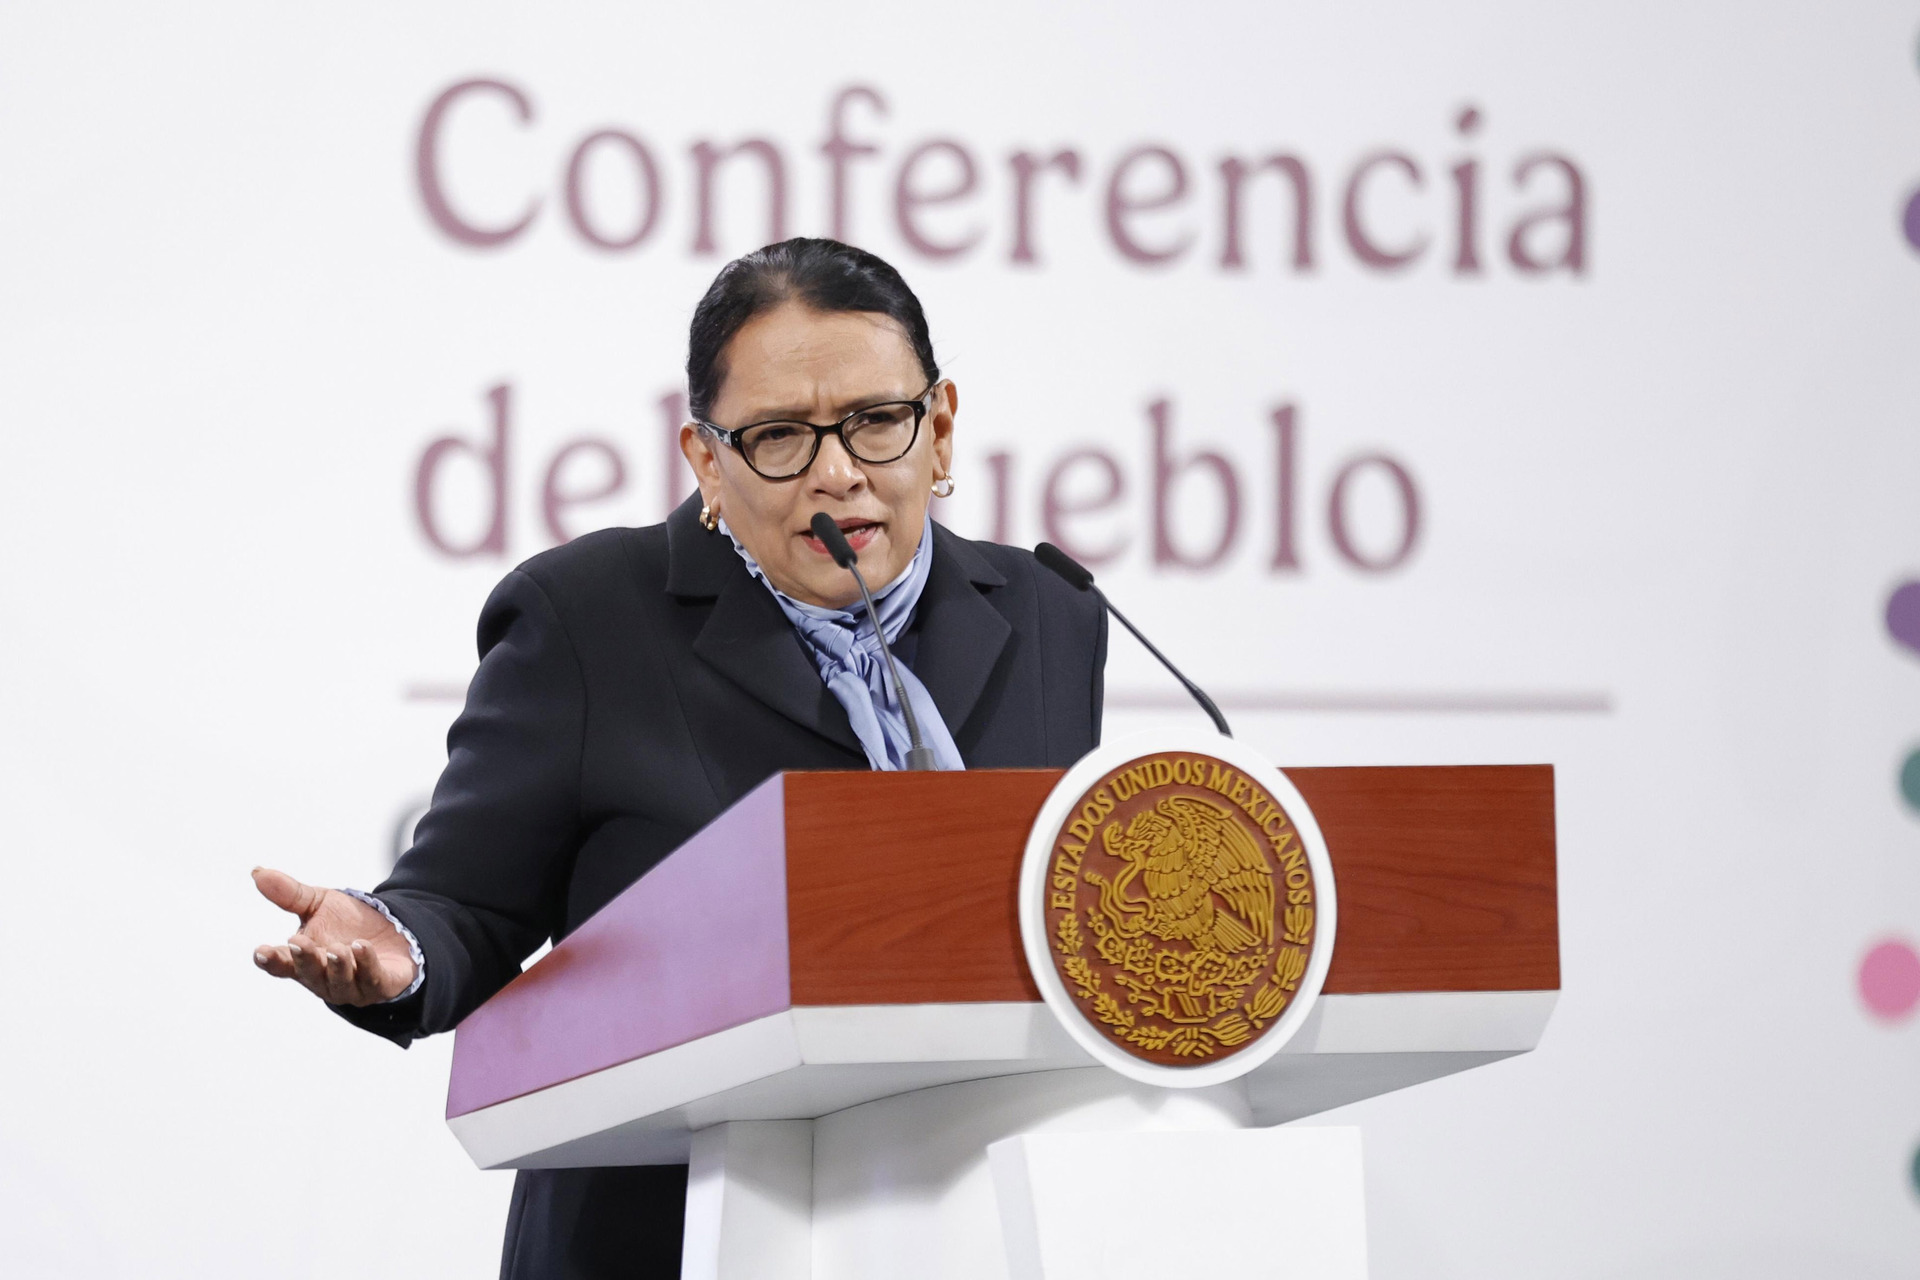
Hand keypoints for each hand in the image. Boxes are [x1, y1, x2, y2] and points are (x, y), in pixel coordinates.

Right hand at [251, 867, 417, 1005]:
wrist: (394, 930)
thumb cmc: (349, 923)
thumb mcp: (319, 904)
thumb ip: (289, 894)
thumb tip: (257, 872)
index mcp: (304, 959)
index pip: (282, 964)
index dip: (271, 960)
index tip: (261, 952)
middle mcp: (324, 978)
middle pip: (309, 973)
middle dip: (304, 959)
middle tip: (297, 942)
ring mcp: (352, 985)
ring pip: (339, 981)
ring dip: (337, 966)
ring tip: (337, 949)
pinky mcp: (380, 985)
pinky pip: (372, 978)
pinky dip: (366, 964)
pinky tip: (362, 946)